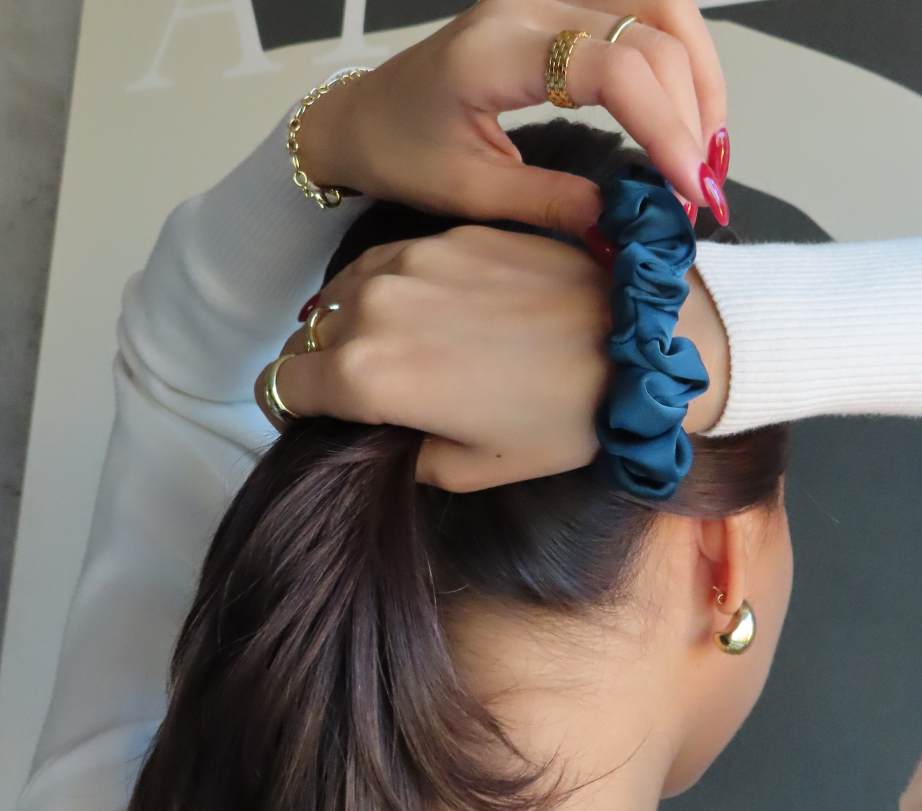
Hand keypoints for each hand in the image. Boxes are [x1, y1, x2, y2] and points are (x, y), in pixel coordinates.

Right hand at [255, 228, 729, 491]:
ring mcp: (409, 260)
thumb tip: (375, 435)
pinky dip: (389, 288)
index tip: (320, 419)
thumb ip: (400, 453)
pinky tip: (431, 310)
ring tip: (399, 349)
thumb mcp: (471, 467)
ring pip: (340, 292)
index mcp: (367, 375)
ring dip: (351, 322)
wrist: (637, 343)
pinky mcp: (447, 232)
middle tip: (368, 392)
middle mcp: (371, 307)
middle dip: (322, 367)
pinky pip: (386, 262)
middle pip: (306, 337)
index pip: (283, 387)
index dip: (295, 410)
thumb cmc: (560, 419)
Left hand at [294, 0, 727, 234]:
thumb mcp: (471, 193)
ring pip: (658, 3)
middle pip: (652, 26)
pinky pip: (639, 8)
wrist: (363, 117)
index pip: (613, 67)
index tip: (688, 188)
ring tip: (707, 146)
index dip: (665, 126)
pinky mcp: (555, 6)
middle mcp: (528, 5)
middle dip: (694, 106)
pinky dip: (676, 55)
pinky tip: (685, 107)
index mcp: (498, 51)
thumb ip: (551, 203)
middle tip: (702, 182)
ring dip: (698, 72)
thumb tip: (623, 221)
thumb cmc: (402, 151)